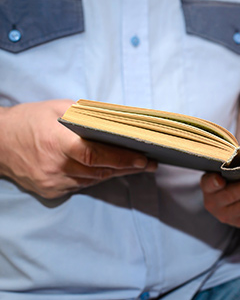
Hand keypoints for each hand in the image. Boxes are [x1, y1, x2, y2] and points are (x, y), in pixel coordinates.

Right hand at [0, 100, 156, 198]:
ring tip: (135, 166)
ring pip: (93, 180)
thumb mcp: (58, 108)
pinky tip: (109, 170)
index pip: (96, 155)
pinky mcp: (51, 192)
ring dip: (115, 173)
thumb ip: (87, 116)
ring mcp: (53, 182)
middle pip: (100, 171)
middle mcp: (56, 166)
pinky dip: (96, 178)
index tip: (144, 159)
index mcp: (58, 142)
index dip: (122, 159)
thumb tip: (117, 123)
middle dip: (128, 167)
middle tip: (150, 164)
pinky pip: (81, 186)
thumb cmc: (30, 120)